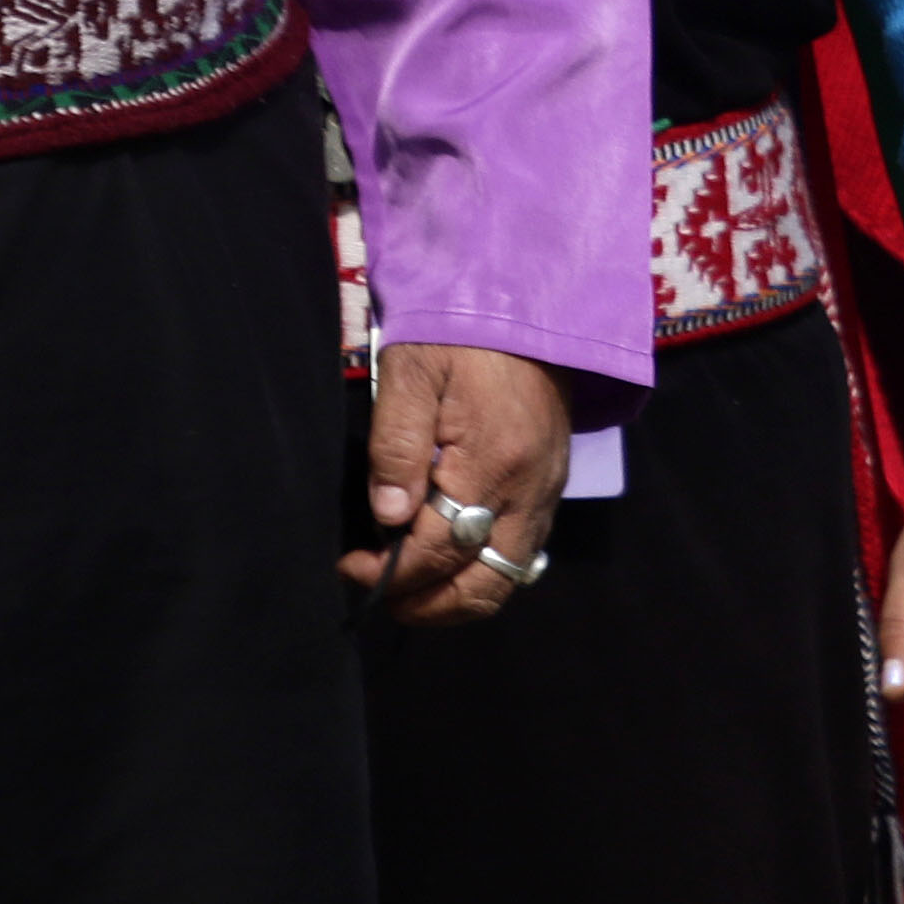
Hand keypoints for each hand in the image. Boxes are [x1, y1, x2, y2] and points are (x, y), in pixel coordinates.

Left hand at [342, 342, 566, 621]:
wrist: (528, 299)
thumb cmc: (460, 330)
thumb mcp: (411, 370)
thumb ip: (396, 443)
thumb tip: (387, 517)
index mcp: (492, 462)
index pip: (437, 551)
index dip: (390, 571)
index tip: (351, 564)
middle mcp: (528, 490)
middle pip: (482, 585)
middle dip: (426, 604)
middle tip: (379, 590)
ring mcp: (546, 490)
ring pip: (507, 578)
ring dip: (456, 595)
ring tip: (410, 585)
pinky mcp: (551, 483)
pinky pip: (522, 552)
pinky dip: (482, 569)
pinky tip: (448, 555)